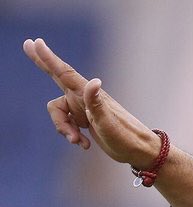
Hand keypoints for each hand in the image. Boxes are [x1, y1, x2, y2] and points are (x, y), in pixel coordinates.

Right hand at [23, 37, 160, 167]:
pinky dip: (71, 135)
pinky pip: (67, 124)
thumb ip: (96, 103)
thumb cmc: (126, 137)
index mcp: (87, 95)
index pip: (64, 73)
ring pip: (58, 113)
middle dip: (42, 63)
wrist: (139, 152)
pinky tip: (85, 145)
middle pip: (57, 77)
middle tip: (26, 44)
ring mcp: (83, 109)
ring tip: (78, 141)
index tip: (35, 42)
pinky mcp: (84, 120)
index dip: (48, 58)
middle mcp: (83, 98)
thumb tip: (93, 81)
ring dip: (64, 128)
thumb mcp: (108, 122)